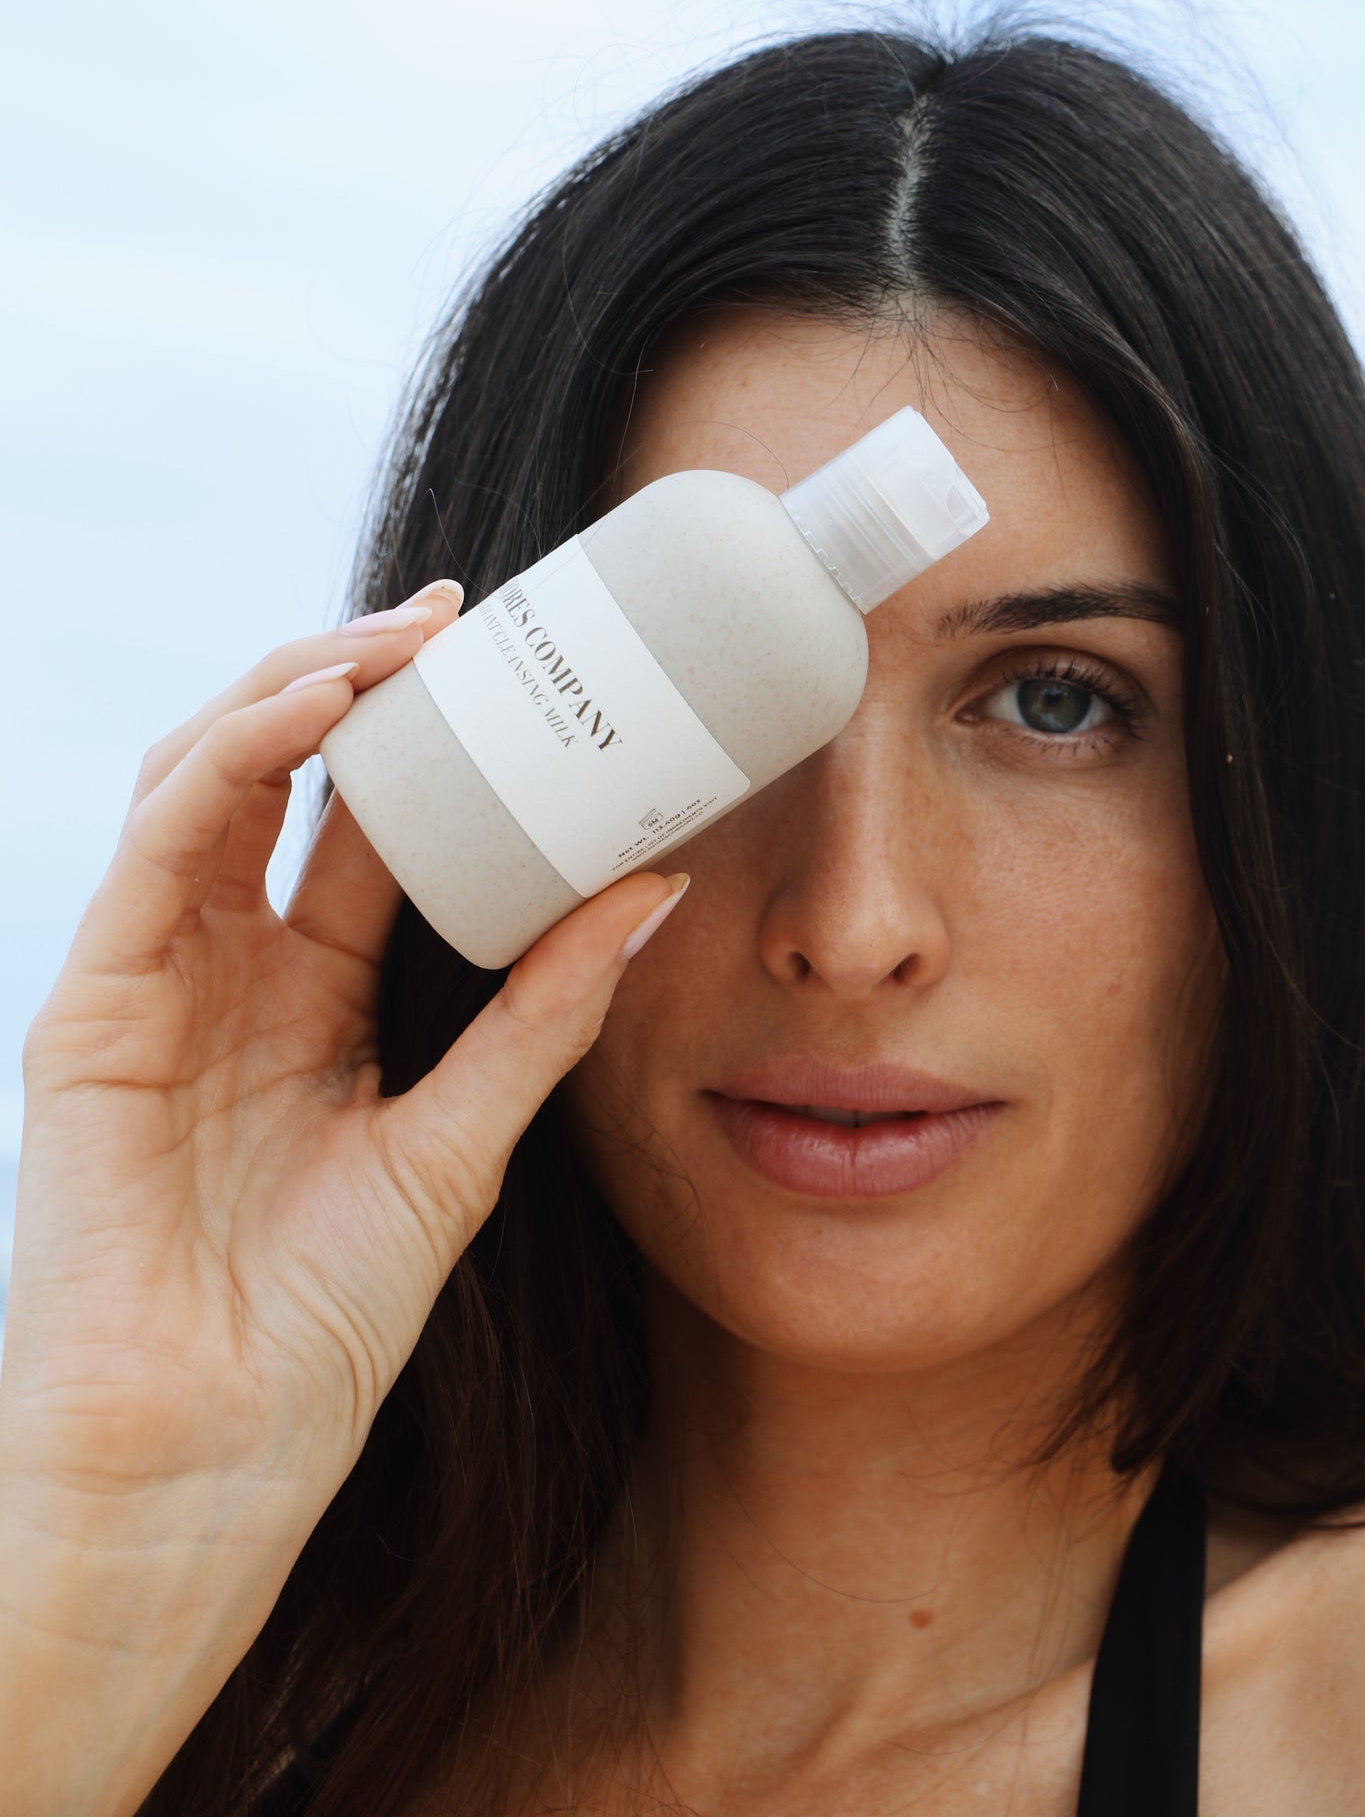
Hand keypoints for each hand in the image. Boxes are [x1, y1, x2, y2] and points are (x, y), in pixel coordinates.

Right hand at [1, 582, 687, 1814]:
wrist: (210, 1457)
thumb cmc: (323, 1325)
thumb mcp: (460, 1143)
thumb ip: (544, 1016)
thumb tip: (659, 893)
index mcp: (309, 996)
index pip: (364, 829)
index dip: (429, 740)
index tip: (518, 668)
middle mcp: (225, 967)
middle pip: (281, 776)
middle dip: (360, 683)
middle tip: (460, 622)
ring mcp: (152, 975)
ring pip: (207, 778)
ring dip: (294, 690)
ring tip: (398, 643)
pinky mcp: (91, 1002)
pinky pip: (156, 841)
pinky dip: (230, 759)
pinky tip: (315, 712)